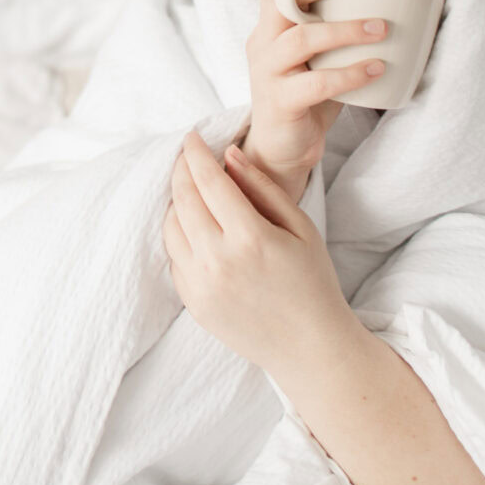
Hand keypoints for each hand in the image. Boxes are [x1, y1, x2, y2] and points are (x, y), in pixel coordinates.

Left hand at [163, 132, 361, 385]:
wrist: (309, 348)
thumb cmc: (313, 282)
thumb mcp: (300, 227)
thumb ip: (262, 187)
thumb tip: (229, 154)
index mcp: (250, 238)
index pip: (208, 182)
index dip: (196, 154)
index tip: (192, 136)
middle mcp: (218, 261)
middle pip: (182, 200)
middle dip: (181, 170)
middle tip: (186, 155)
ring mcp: (200, 285)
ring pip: (170, 228)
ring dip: (175, 201)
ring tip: (190, 188)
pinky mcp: (192, 303)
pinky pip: (173, 257)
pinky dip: (178, 234)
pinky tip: (193, 224)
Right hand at [240, 0, 389, 200]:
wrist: (280, 150)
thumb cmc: (308, 92)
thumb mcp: (319, 52)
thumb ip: (336, 22)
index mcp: (271, 22)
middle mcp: (263, 40)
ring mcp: (267, 72)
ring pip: (300, 39)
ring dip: (344, 29)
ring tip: (381, 28)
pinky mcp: (280, 103)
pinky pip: (316, 83)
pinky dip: (350, 74)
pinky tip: (378, 68)